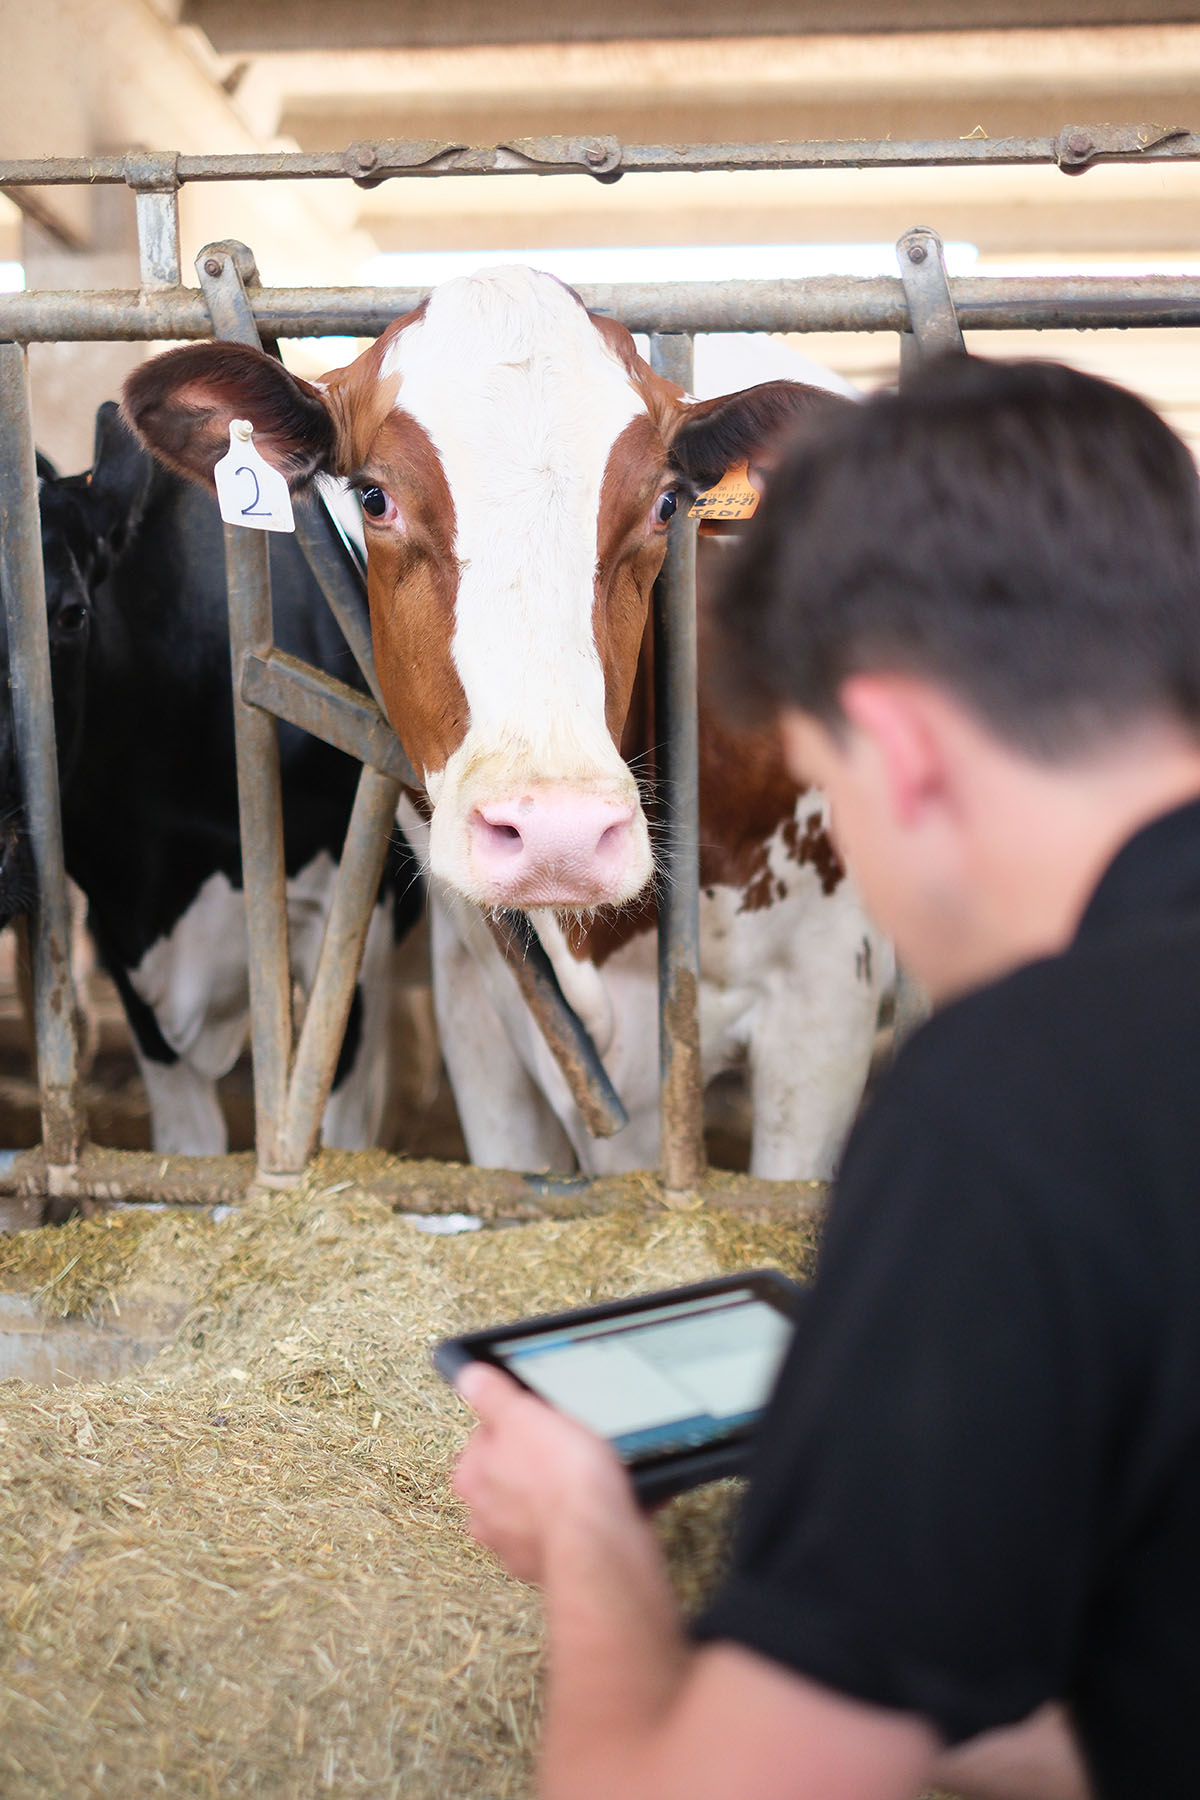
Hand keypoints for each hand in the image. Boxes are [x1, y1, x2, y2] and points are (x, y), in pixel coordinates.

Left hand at [452, 1362, 637, 1584]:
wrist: (599, 1538)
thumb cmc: (563, 1479)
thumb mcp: (525, 1413)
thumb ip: (492, 1394)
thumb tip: (470, 1376)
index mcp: (472, 1473)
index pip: (484, 1435)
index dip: (516, 1422)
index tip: (537, 1420)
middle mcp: (484, 1512)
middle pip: (505, 1472)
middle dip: (530, 1462)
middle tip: (560, 1449)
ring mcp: (512, 1542)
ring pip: (528, 1505)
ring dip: (548, 1495)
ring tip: (578, 1480)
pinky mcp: (543, 1561)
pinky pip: (555, 1532)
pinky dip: (568, 1522)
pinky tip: (587, 1508)